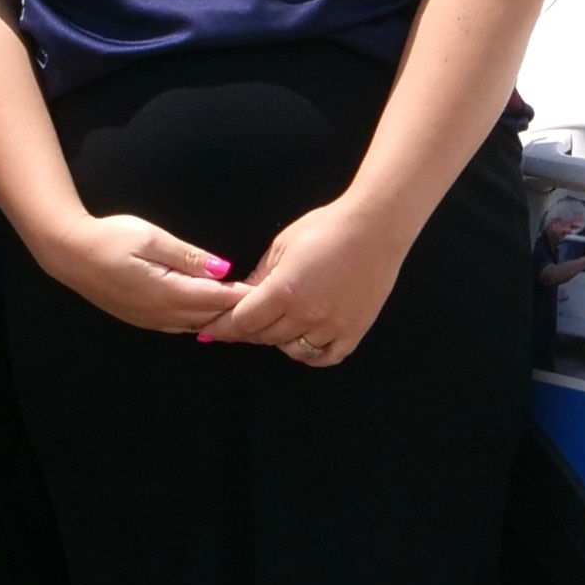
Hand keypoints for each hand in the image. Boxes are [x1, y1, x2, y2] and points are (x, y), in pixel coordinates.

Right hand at [47, 212, 243, 335]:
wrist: (68, 253)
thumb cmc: (109, 237)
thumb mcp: (152, 238)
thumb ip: (188, 256)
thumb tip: (221, 268)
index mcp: (168, 292)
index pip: (216, 299)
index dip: (242, 296)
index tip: (265, 291)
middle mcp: (162, 312)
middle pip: (210, 316)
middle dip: (236, 311)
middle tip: (262, 302)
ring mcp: (150, 319)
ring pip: (195, 325)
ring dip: (218, 318)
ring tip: (242, 310)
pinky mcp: (141, 319)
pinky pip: (179, 326)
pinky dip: (198, 320)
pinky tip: (209, 314)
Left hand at [209, 197, 406, 364]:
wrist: (375, 228)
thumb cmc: (327, 228)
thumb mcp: (282, 245)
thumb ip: (260, 275)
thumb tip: (242, 294)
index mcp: (284, 292)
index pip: (243, 321)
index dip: (222, 328)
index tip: (209, 332)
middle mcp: (306, 315)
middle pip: (265, 336)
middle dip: (247, 331)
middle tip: (240, 324)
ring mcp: (332, 327)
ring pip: (292, 350)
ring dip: (278, 340)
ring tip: (275, 327)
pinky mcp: (354, 331)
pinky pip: (325, 357)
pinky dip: (310, 354)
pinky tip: (303, 342)